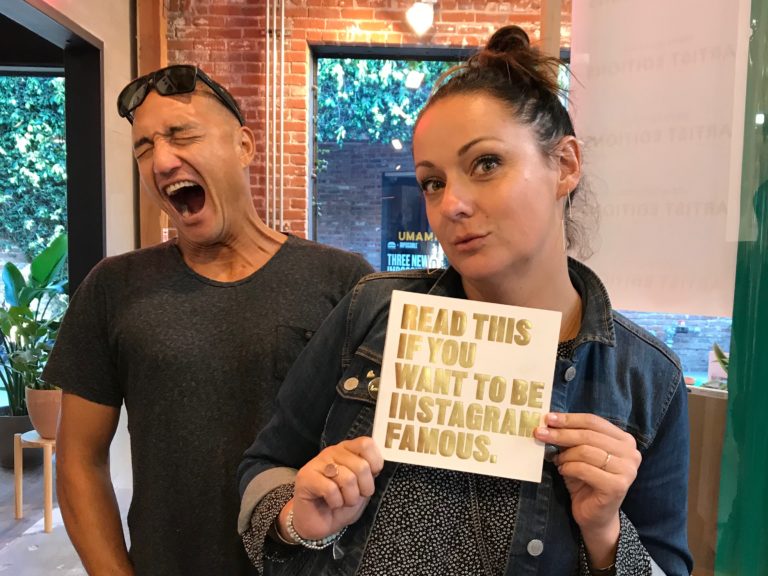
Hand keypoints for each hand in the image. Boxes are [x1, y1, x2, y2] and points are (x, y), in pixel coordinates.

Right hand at [284, 436, 382, 541]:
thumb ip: (370, 472)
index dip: (375, 463)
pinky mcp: (305, 477)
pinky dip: (336, 502)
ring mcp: (318, 462)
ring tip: (342, 501)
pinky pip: (331, 489)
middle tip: (354, 496)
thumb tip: (379, 464)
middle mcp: (333, 451)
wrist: (318, 522)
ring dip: (350, 498)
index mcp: (348, 449)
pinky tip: (330, 503)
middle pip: (361, 465)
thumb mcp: (362, 487)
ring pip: (348, 478)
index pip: (366, 444)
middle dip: (364, 489)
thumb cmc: (342, 503)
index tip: (370, 478)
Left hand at [534, 412, 640, 563]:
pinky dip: (569, 468)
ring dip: (565, 455)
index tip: (548, 418)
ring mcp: (627, 470)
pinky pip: (584, 469)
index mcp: (625, 440)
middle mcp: (631, 453)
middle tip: (540, 433)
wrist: (595, 516)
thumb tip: (549, 422)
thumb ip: (571, 437)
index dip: (569, 419)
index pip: (593, 421)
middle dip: (561, 433)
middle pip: (588, 435)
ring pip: (586, 451)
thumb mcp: (578, 454)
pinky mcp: (618, 486)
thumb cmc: (586, 481)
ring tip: (558, 460)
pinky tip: (564, 471)